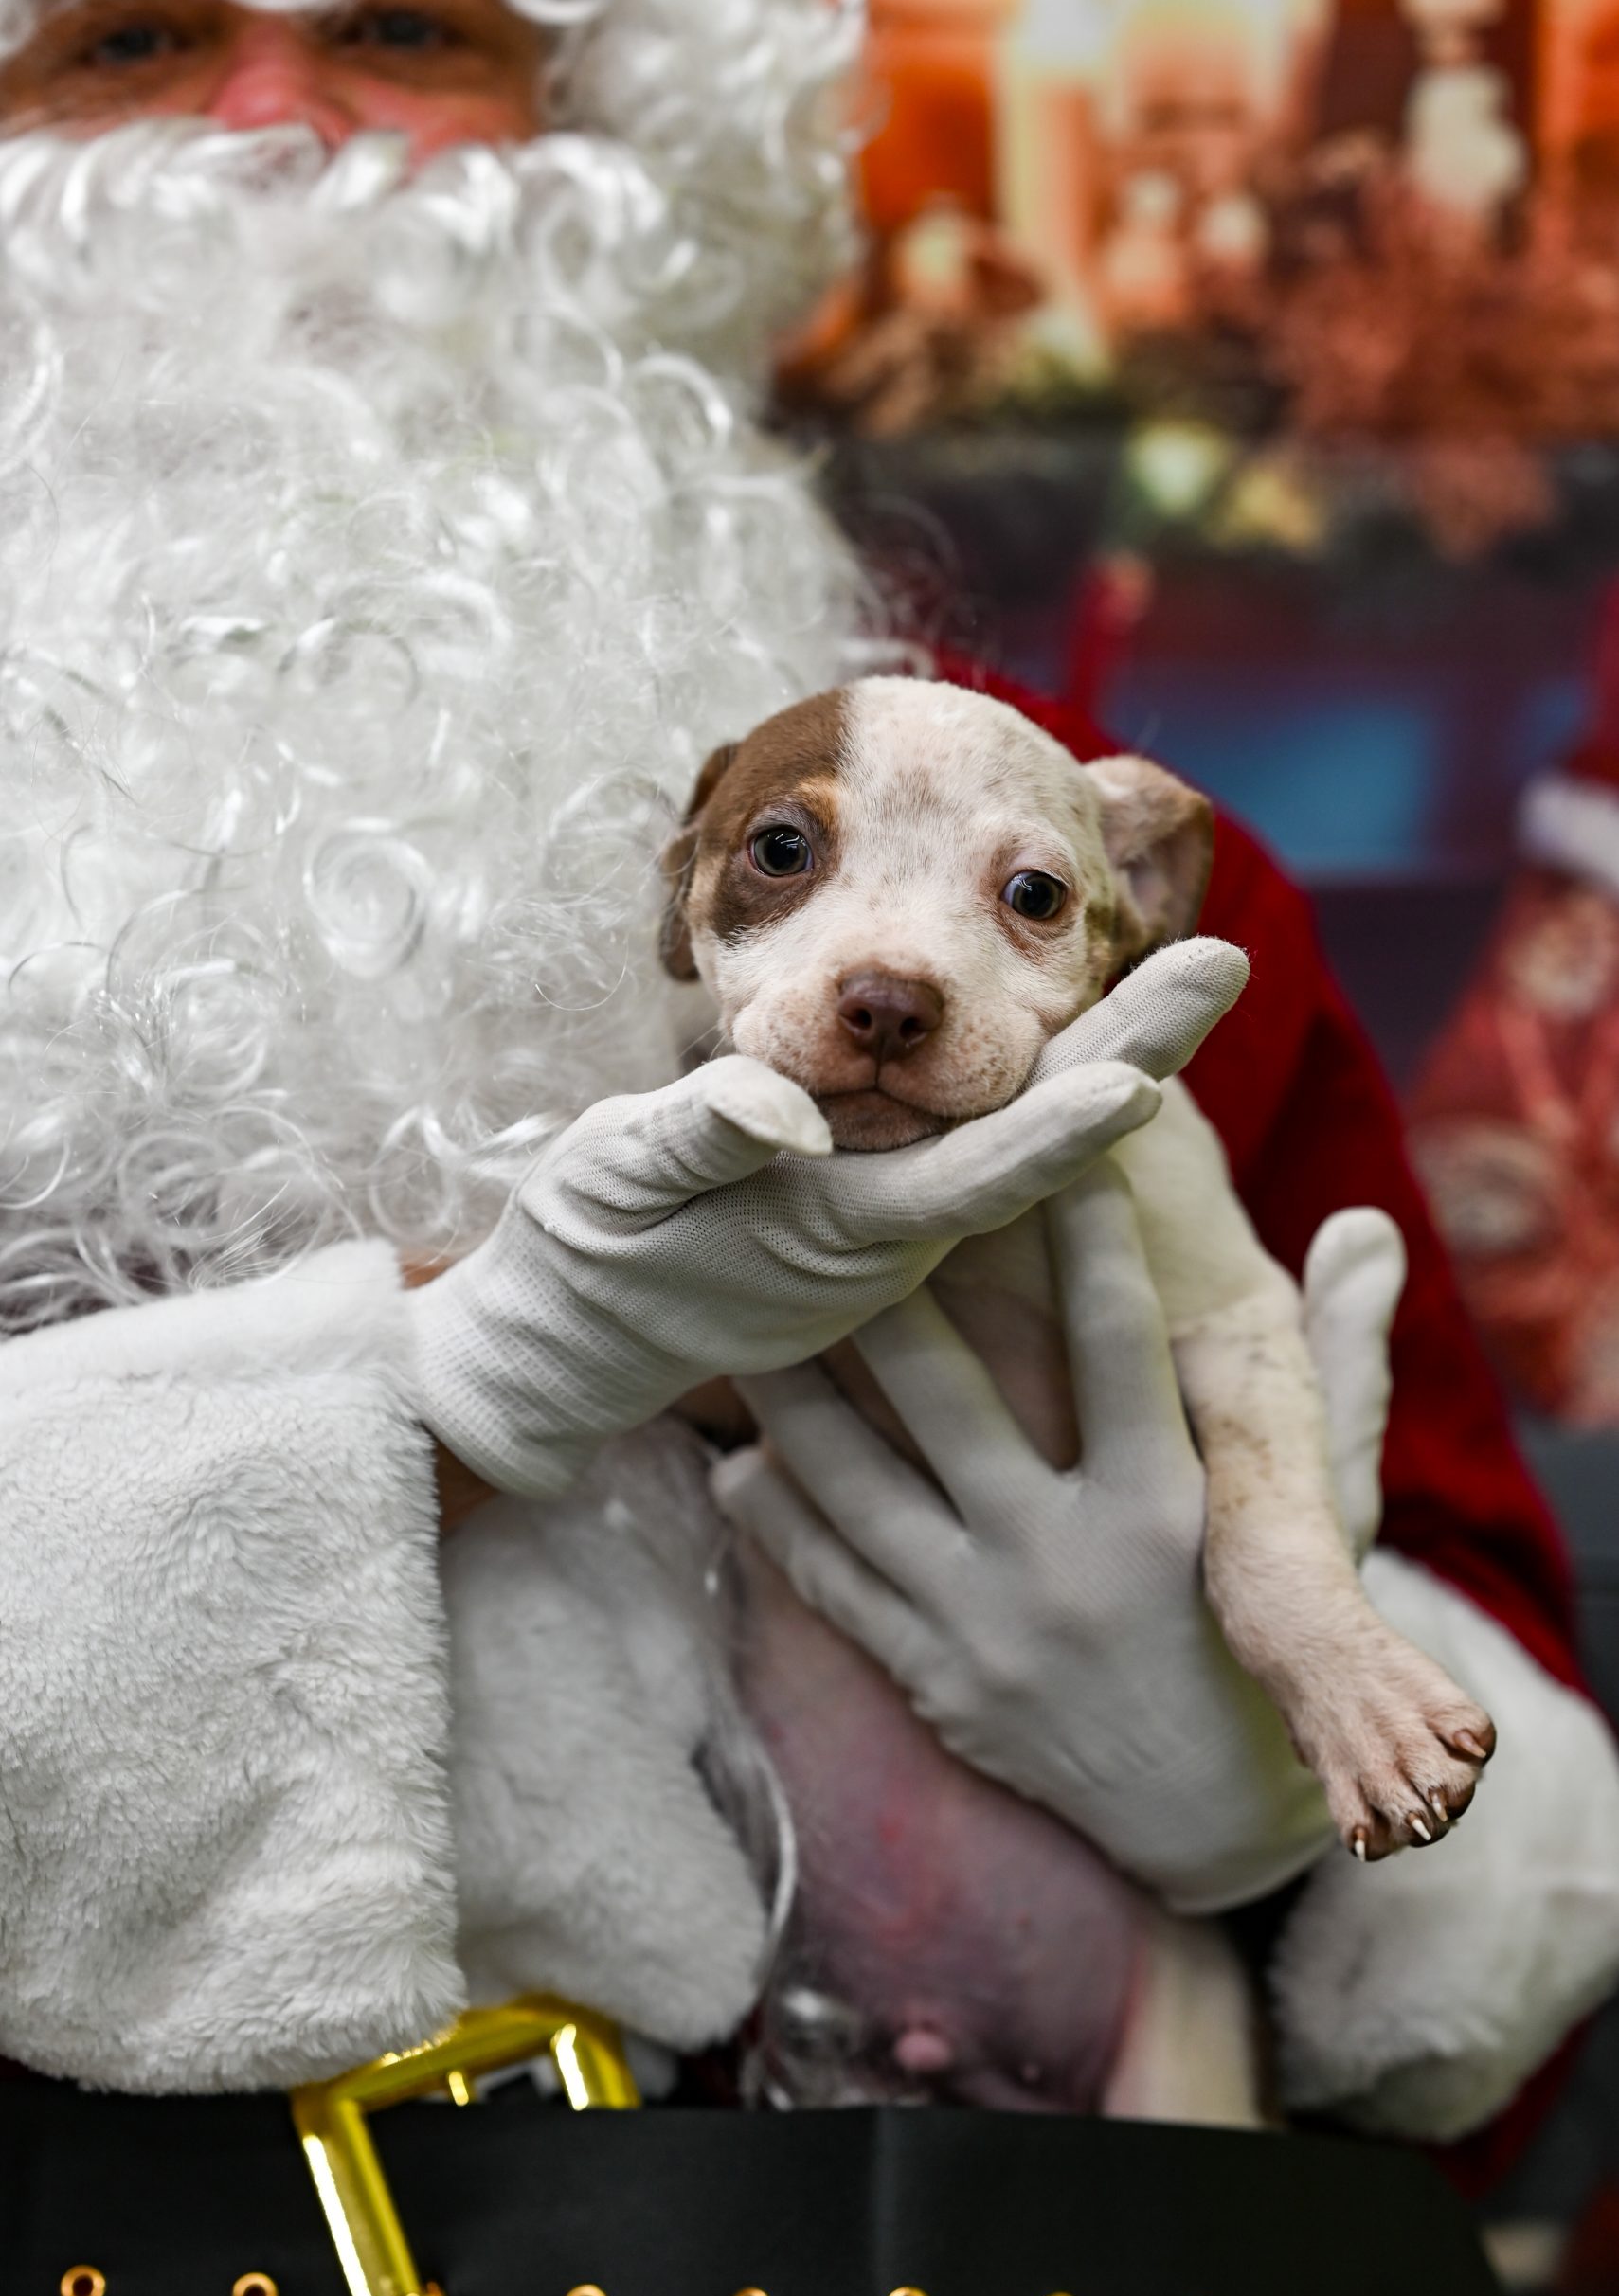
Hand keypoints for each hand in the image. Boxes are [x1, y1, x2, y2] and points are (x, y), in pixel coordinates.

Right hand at [410, 939, 1247, 1499]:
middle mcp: (904, 1233)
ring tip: (1197, 975)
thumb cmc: (593, 1252)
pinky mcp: (882, 1207)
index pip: (986, 1172)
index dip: (1066, 1120)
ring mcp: (901, 1221)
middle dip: (1132, 1050)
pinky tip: (1103, 1028)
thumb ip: (701, 1141)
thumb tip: (783, 1106)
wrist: (574, 1333)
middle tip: (1226, 962)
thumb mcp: (619, 1182)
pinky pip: (983, 1137)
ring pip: (1023, 1133)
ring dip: (1110, 1056)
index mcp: (853, 1231)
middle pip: (1038, 1139)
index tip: (1150, 1072)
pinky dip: (1046, 1079)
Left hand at [716, 1168, 1406, 1913]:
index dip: (1084, 1238)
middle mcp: (1069, 1566)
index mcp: (1171, 1513)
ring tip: (747, 1318)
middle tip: (827, 1211)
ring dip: (796, 1399)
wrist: (1220, 1831)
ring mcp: (989, 1629)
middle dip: (882, 1301)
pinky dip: (780, 1519)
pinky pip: (835, 1584)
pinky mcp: (936, 1683)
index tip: (1046, 1147)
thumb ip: (1340, 1368)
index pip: (1117, 1345)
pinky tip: (735, 1458)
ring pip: (860, 1488)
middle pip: (947, 1402)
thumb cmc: (1274, 1644)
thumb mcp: (1327, 1517)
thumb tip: (1371, 1229)